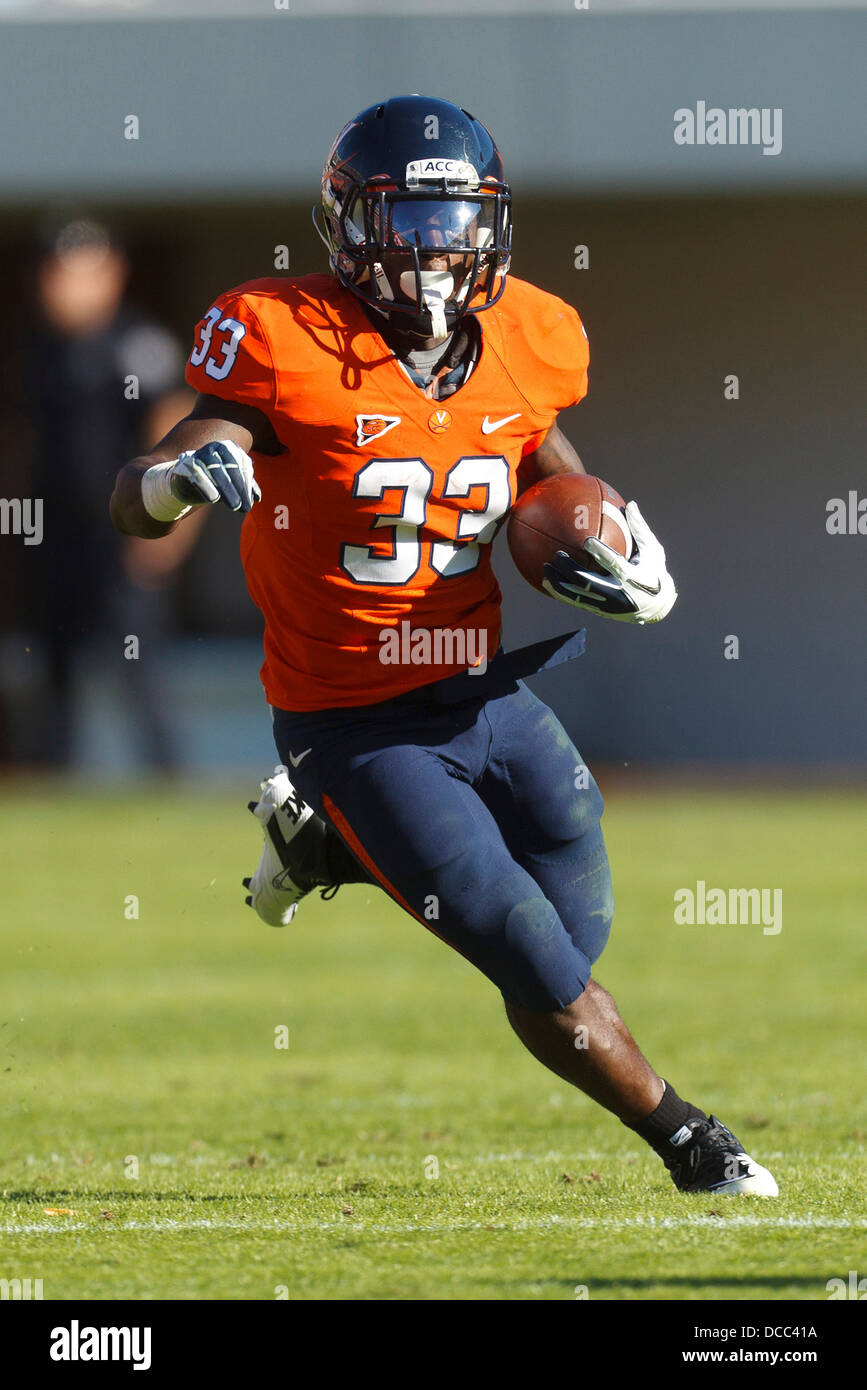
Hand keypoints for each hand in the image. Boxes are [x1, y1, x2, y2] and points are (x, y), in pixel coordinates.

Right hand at [171, 439, 260, 512]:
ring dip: (227, 489)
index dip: (247, 484)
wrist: (186, 481)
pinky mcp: (186, 464)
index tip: (251, 502)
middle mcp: (215, 448)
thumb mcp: (231, 483)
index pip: (243, 464)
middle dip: (239, 488)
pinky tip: (214, 499)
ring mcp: (200, 454)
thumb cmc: (214, 481)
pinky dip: (207, 486)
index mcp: (230, 448)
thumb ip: (245, 486)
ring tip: (234, 506)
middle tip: (244, 507)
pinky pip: (198, 474)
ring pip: (216, 470)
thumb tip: (257, 498)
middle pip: (231, 467)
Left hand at [542, 500, 676, 623]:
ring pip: (577, 596)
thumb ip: (639, 529)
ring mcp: (606, 605)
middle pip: (588, 582)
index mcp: (632, 577)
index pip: (615, 564)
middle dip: (570, 569)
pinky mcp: (599, 611)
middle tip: (557, 555)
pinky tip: (546, 582)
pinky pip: (575, 602)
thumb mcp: (653, 551)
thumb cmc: (654, 572)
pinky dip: (560, 592)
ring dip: (559, 583)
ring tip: (545, 568)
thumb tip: (631, 504)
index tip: (587, 541)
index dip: (601, 553)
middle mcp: (618, 593)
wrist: (656, 607)